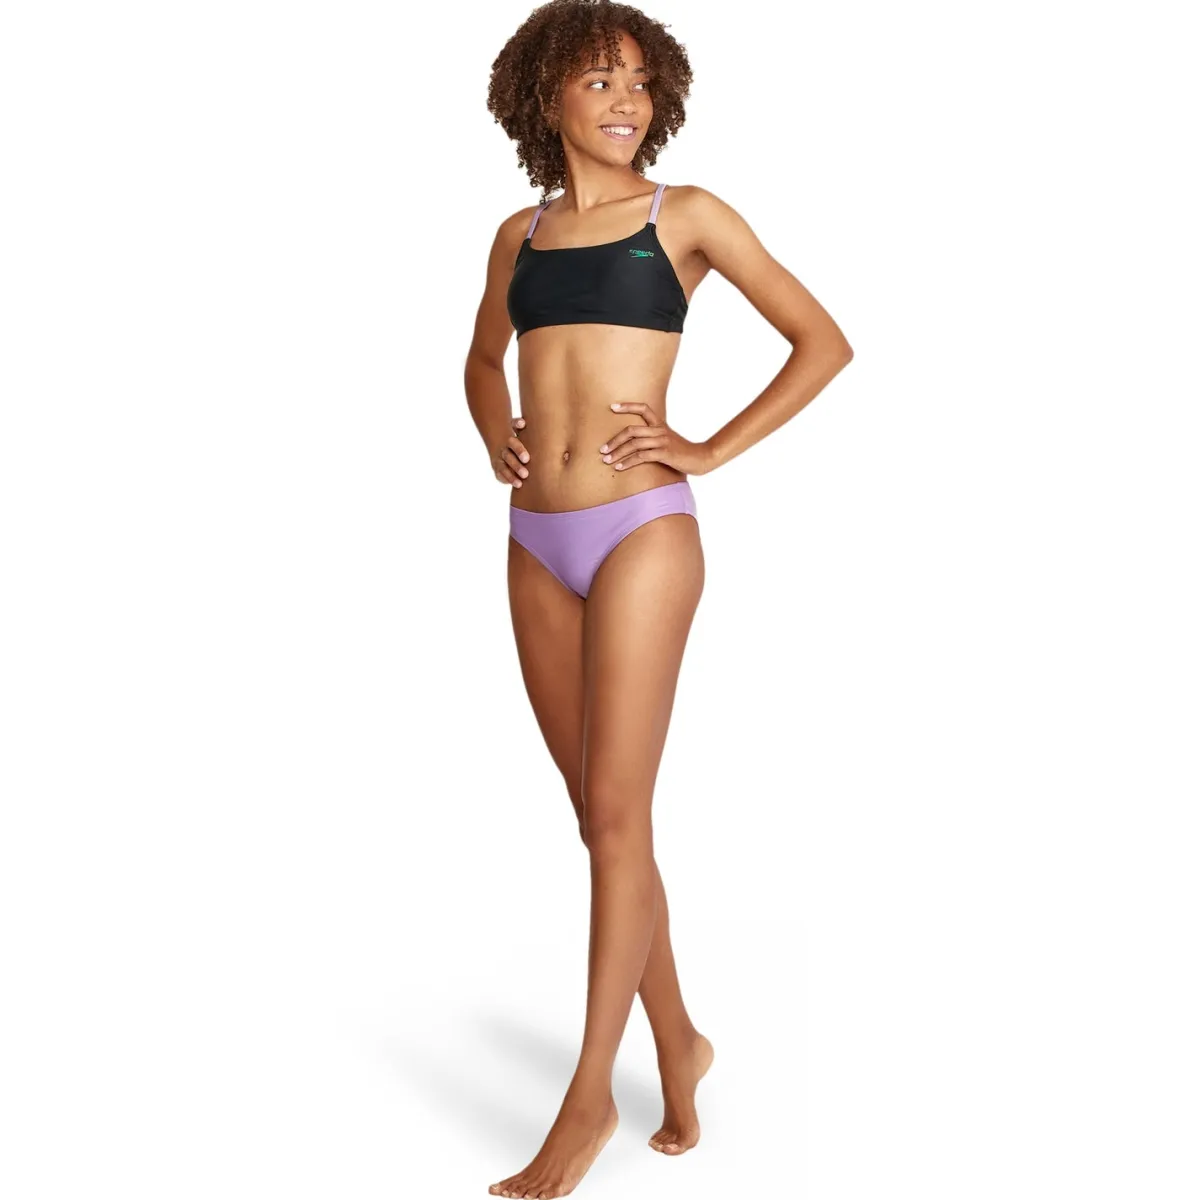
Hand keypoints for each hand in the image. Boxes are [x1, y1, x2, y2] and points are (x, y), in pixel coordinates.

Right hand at [492, 415, 529, 488]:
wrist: (502, 440)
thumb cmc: (519, 435)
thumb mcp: (517, 428)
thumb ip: (519, 424)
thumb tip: (522, 423)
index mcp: (510, 441)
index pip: (513, 444)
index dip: (519, 451)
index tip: (527, 459)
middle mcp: (502, 450)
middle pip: (508, 458)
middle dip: (516, 466)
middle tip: (526, 474)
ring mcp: (498, 460)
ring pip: (503, 468)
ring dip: (511, 476)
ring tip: (520, 483)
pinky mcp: (497, 468)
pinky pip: (500, 475)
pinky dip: (506, 480)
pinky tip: (516, 485)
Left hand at [598, 402, 712, 475]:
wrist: (701, 458)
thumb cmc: (682, 452)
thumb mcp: (668, 440)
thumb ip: (654, 438)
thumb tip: (636, 443)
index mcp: (660, 425)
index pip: (643, 408)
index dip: (628, 406)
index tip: (612, 407)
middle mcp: (660, 430)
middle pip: (631, 430)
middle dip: (614, 440)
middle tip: (602, 449)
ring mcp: (662, 441)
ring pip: (634, 444)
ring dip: (617, 453)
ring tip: (606, 460)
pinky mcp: (664, 454)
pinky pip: (641, 457)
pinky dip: (628, 462)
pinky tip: (619, 468)